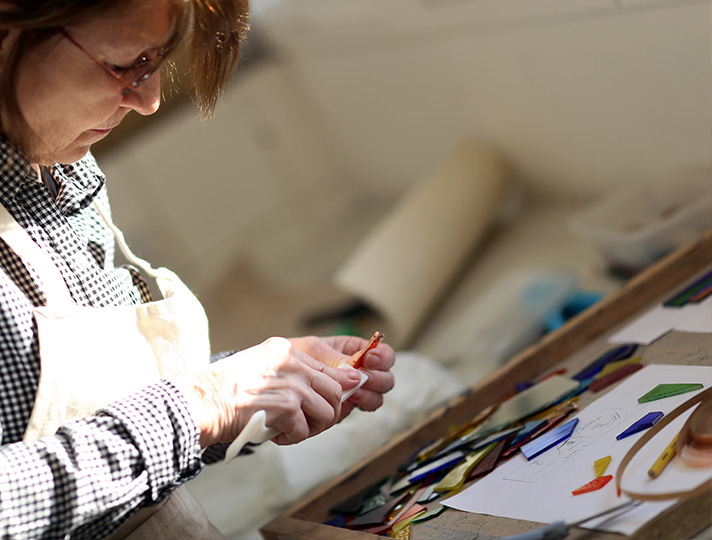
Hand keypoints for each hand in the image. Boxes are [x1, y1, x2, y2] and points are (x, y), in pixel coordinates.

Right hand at [173, 337, 362, 447]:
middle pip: (335, 391)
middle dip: (328, 413)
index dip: (334, 392)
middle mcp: (292, 363)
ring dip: (311, 428)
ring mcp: (291, 385)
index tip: (328, 405)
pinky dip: (291, 439)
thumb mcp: (261, 365)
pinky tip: (276, 435)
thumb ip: (294, 370)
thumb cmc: (227, 389)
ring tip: (292, 430)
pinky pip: (304, 431)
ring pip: (327, 413)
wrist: (202, 402)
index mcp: (286, 350)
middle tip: (310, 423)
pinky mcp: (286, 407)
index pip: (329, 370)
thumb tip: (337, 380)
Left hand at [288, 334, 395, 419]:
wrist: (268, 379)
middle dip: (378, 381)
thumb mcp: (312, 350)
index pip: (383, 353)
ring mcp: (350, 392)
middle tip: (362, 382)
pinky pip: (351, 412)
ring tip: (350, 395)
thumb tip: (358, 373)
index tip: (369, 360)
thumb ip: (336, 360)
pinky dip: (346, 410)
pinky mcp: (338, 409)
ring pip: (375, 398)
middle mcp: (357, 372)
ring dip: (367, 397)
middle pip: (386, 379)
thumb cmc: (289, 357)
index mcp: (353, 351)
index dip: (382, 357)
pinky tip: (336, 406)